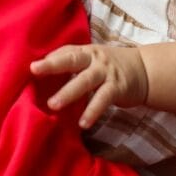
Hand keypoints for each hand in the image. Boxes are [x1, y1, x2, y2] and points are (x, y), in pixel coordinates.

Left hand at [30, 44, 148, 127]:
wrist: (145, 70)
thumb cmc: (108, 66)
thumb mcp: (90, 59)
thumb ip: (70, 62)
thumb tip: (42, 70)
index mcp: (84, 52)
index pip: (63, 52)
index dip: (48, 58)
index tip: (30, 65)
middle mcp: (94, 59)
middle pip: (71, 59)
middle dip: (53, 64)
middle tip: (34, 70)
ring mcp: (106, 72)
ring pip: (85, 81)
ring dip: (68, 93)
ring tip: (53, 105)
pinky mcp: (117, 87)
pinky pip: (103, 99)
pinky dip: (93, 111)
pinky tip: (83, 123)